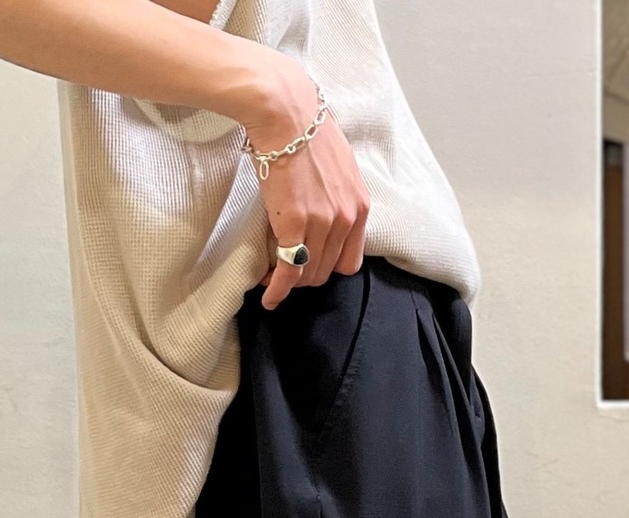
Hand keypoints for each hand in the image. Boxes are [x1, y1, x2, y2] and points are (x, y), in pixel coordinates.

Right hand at [246, 65, 369, 307]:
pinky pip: (289, 271)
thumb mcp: (338, 166)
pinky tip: (268, 295)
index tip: (310, 266)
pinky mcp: (294, 225)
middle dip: (306, 277)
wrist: (285, 111)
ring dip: (290, 282)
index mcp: (360, 206)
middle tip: (285, 273)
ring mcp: (322, 224)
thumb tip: (322, 210)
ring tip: (272, 278)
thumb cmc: (304, 131)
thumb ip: (339, 195)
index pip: (349, 260)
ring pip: (308, 274)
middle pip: (327, 271)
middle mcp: (346, 219)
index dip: (328, 268)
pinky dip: (278, 289)